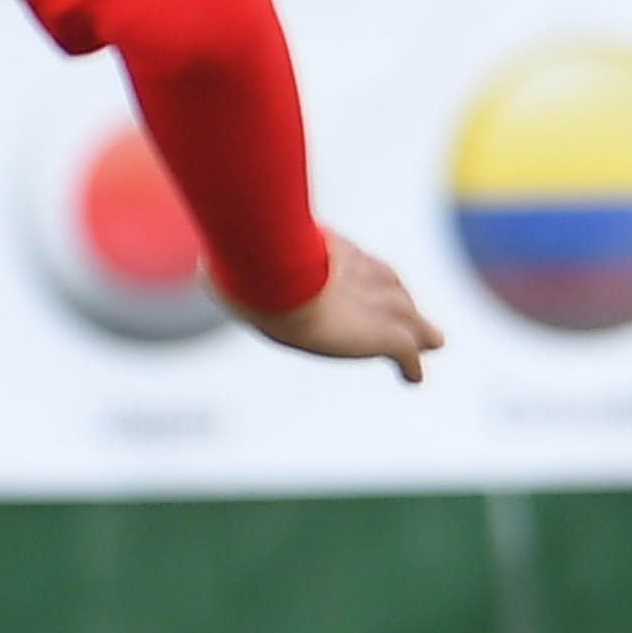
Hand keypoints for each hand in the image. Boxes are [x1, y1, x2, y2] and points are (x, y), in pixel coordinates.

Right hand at [241, 230, 442, 382]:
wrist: (276, 282)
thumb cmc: (254, 263)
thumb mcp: (241, 257)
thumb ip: (233, 259)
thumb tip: (198, 266)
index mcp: (334, 253)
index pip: (361, 263)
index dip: (369, 274)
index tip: (375, 281)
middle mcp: (363, 275)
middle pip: (392, 287)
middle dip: (401, 300)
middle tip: (415, 314)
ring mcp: (378, 304)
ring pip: (410, 320)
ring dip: (419, 334)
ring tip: (433, 342)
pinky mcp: (385, 334)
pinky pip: (407, 353)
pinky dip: (411, 366)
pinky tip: (412, 379)